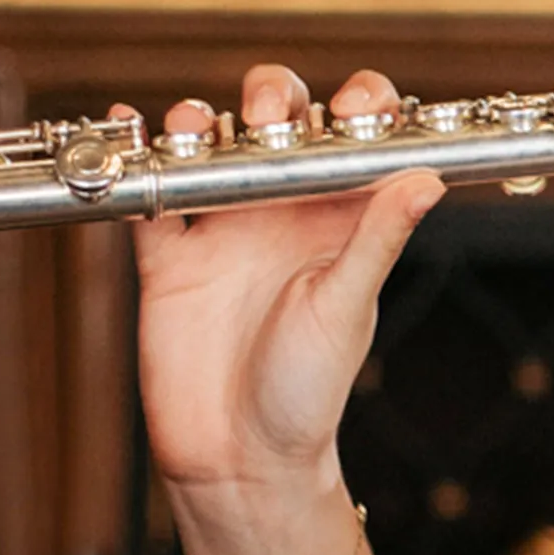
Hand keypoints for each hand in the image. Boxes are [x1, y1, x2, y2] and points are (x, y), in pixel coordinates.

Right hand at [131, 65, 442, 505]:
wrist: (239, 460)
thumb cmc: (308, 394)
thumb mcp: (347, 308)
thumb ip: (378, 239)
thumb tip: (427, 177)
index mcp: (338, 219)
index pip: (355, 138)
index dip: (360, 106)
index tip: (355, 107)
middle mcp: (282, 212)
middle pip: (276, 120)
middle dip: (272, 94)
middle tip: (268, 113)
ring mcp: (222, 229)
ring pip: (208, 146)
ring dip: (201, 120)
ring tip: (195, 127)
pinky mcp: (167, 256)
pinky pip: (146, 191)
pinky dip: (133, 156)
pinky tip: (127, 126)